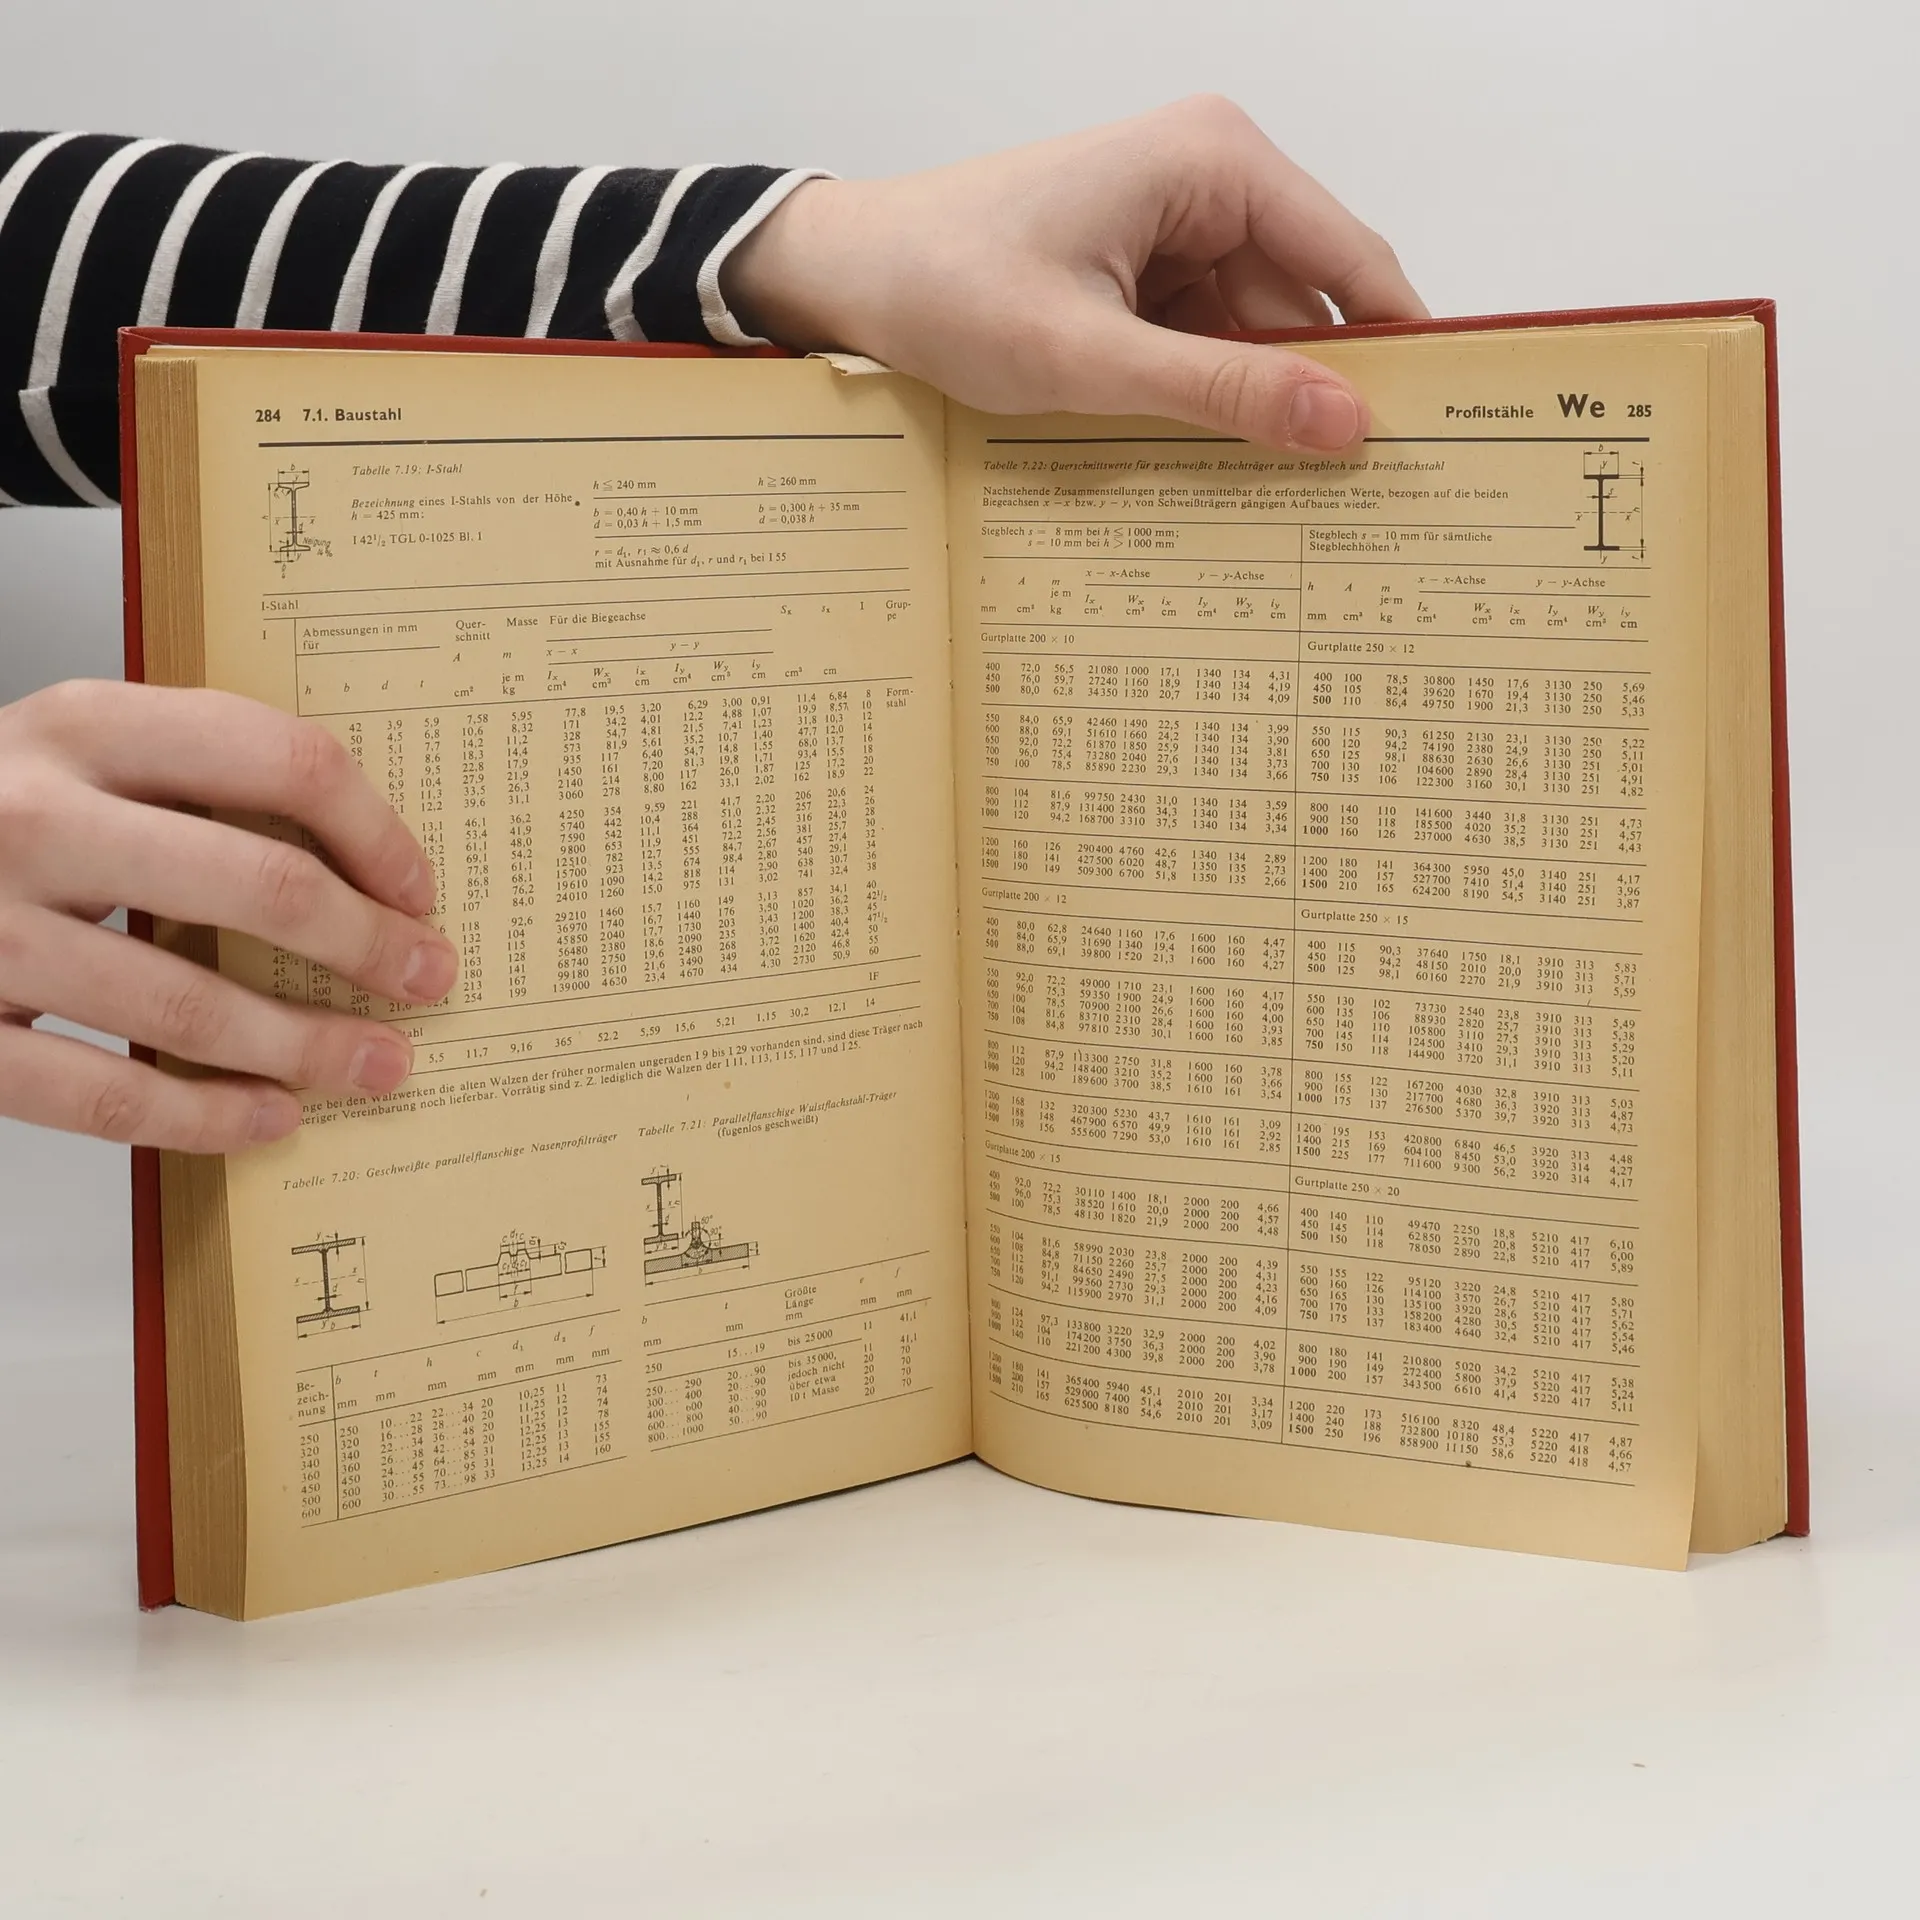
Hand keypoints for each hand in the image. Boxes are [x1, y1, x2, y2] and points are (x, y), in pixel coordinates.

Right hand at [0, 681, 457, 1151]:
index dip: (375, 831)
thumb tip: (364, 866)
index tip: (420, 890)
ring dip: (307, 1045)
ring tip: (379, 1066)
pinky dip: (204, 1115)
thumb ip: (192, 782)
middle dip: (367, 946)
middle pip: (258, 886)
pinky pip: (103, 1092)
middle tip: (430, 982)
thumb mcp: (78, 756)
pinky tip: (269, 1118)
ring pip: (189, 1003)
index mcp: (82, 725)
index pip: (278, 759)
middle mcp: (32, 814)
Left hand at [726, 95, 1427, 451]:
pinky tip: (1196, 454)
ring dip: (1250, 406)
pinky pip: (1208, 342)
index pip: (1353, 263)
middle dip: (1313, 395)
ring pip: (1257, 335)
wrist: (849, 274)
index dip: (1398, 351)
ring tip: (1258, 492)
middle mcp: (1213, 178)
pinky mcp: (1147, 269)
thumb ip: (1222, 390)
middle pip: (1308, 307)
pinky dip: (1205, 397)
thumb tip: (1345, 424)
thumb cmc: (946, 286)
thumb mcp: (1090, 356)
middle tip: (1342, 506)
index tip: (1436, 439)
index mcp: (1216, 163)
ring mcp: (1179, 225)